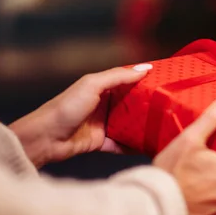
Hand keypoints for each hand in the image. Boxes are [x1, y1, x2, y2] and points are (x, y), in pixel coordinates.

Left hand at [10, 64, 152, 167]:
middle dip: (148, 105)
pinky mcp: (102, 142)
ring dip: (143, 126)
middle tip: (170, 105)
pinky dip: (134, 146)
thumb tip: (145, 68)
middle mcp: (105, 104)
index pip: (128, 80)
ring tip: (163, 126)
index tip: (165, 80)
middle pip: (132, 103)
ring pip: (129, 124)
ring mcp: (104, 124)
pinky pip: (122, 144)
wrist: (45, 138)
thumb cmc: (66, 107)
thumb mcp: (92, 85)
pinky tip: (148, 146)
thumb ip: (118, 76)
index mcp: (102, 87)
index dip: (144, 80)